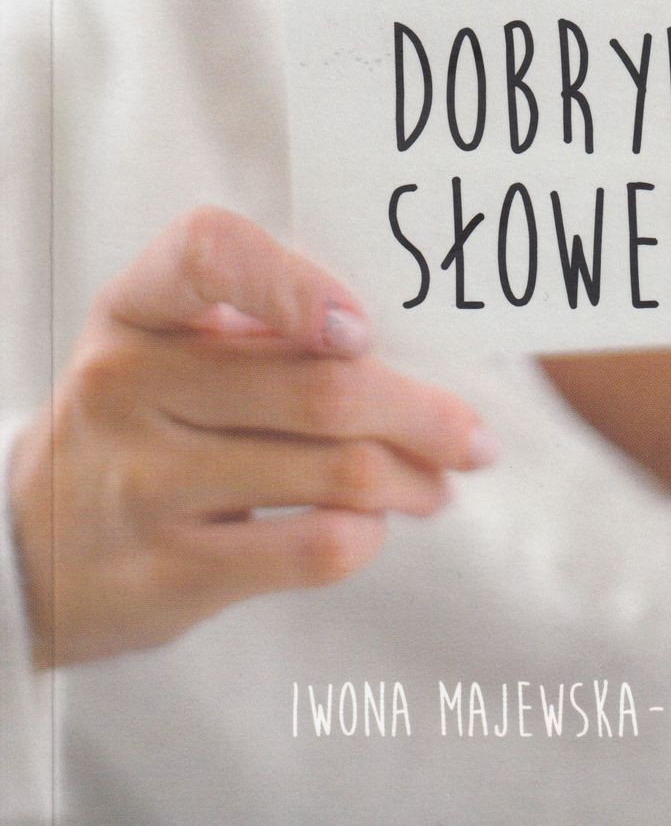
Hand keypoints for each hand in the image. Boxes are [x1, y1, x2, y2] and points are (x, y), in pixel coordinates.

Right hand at [9, 207, 497, 668]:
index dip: (300, 282)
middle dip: (421, 412)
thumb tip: (413, 347)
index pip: (212, 252)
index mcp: (136, 308)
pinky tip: (374, 524)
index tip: (364, 326)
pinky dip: (367, 532)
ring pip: (332, 470)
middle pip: (318, 386)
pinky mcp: (167, 573)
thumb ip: (263, 328)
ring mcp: (142, 484)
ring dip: (414, 475)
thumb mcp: (169, 350)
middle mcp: (127, 387)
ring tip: (439, 480)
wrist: (27, 550)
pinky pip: (311, 546)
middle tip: (472, 435)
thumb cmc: (142, 421)